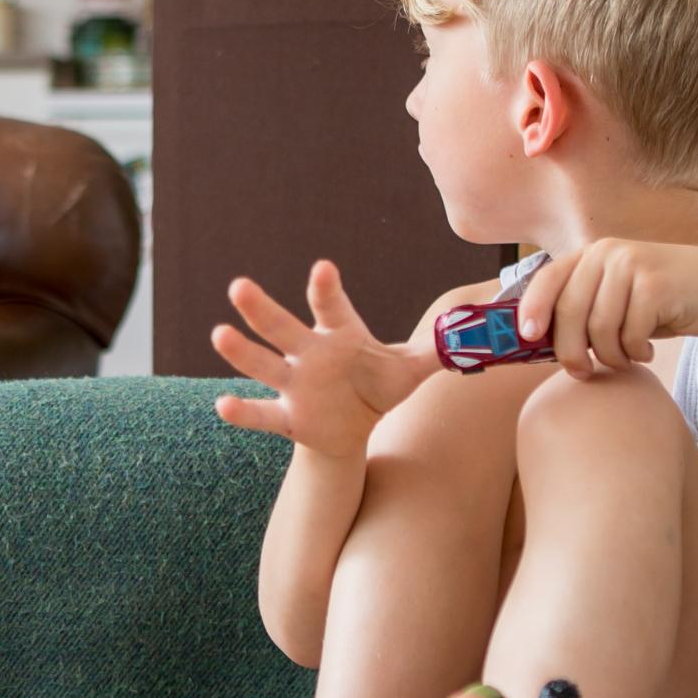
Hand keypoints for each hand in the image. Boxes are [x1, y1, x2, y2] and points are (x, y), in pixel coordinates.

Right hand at [211, 261, 416, 456]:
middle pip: (283, 328)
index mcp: (339, 334)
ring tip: (219, 334)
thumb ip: (436, 352)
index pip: (331, 306)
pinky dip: (242, 411)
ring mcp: (294, 384)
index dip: (327, 288)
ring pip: (264, 365)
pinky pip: (261, 414)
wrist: (351, 428)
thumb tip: (477, 335)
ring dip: (242, 353)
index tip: (324, 268)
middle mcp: (309, 353)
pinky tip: (223, 404)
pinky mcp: (286, 417)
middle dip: (261, 309)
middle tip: (238, 286)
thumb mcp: (408, 370)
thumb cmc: (376, 386)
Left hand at [515, 238, 697, 378]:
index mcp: (592, 254)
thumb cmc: (664, 299)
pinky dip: (635, 352)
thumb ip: (584, 308)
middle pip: (570, 312)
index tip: (526, 337)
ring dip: (610, 356)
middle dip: (570, 351)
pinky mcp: (656, 286)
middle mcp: (608, 253)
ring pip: (600, 329)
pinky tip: (647, 350)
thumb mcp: (618, 295)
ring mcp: (632, 266)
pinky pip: (629, 335)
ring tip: (626, 357)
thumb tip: (538, 342)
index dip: (532, 309)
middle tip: (582, 372)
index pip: (548, 279)